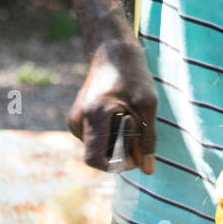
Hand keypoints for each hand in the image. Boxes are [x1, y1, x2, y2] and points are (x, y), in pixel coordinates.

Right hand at [66, 31, 157, 173]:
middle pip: (99, 155)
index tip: (136, 154)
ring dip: (116, 143)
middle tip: (138, 130)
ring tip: (129, 118)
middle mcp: (78, 119)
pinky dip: (110, 136)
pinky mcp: (77, 119)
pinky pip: (95, 140)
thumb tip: (148, 170)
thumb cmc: (132, 75)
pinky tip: (120, 116)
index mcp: (94, 114)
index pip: (96, 160)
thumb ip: (148, 139)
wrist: (112, 53)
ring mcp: (75, 120)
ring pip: (97, 149)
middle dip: (120, 152)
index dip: (117, 165)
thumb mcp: (148, 105)